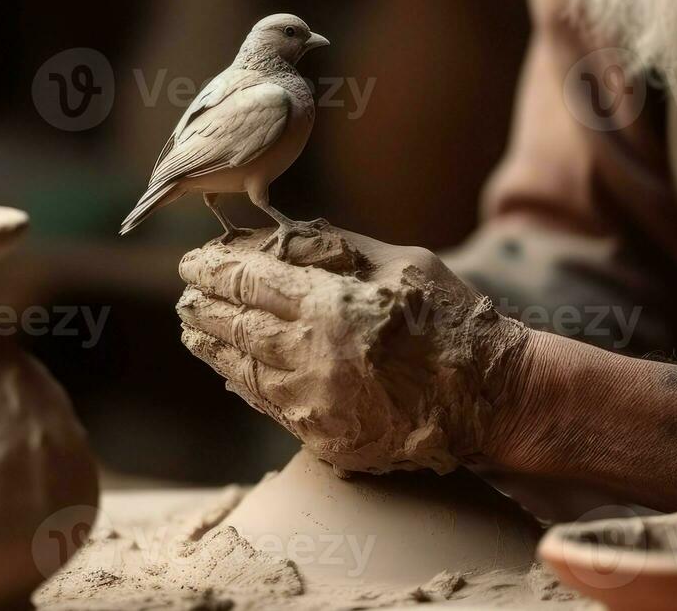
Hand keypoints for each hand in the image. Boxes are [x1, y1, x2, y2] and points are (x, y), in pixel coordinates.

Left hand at [176, 227, 529, 473]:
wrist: (491, 398)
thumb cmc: (451, 319)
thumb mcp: (401, 262)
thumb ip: (336, 249)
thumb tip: (278, 238)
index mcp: (332, 308)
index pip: (251, 282)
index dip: (215, 269)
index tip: (193, 260)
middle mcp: (314, 359)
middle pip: (237, 325)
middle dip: (204, 304)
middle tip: (185, 291)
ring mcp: (316, 405)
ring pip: (243, 369)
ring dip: (213, 344)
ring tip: (194, 327)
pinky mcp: (325, 439)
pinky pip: (268, 405)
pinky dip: (242, 382)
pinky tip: (231, 368)